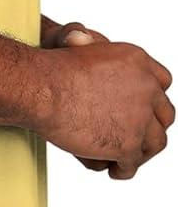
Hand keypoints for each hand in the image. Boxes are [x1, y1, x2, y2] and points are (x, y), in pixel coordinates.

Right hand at [38, 32, 173, 178]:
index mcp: (138, 61)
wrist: (41, 89)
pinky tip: (114, 170)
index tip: (142, 109)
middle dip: (151, 128)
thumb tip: (81, 36)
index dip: (151, 100)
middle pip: (164, 114)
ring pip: (155, 142)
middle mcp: (147, 87)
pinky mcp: (129, 145)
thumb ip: (85, 43)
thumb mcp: (75, 45)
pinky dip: (124, 169)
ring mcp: (141, 118)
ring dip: (141, 152)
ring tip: (124, 159)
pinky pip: (133, 164)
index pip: (162, 82)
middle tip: (135, 137)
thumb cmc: (50, 67)